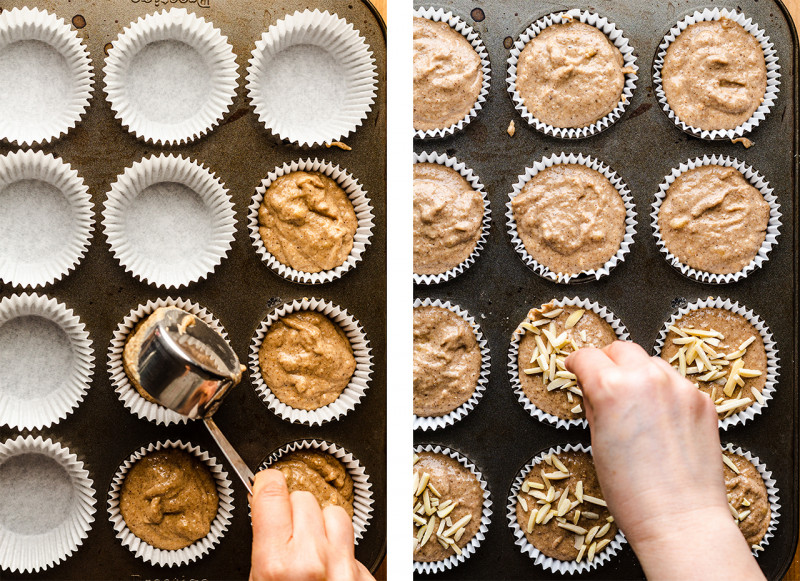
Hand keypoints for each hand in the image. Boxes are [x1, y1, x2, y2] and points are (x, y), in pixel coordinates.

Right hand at [250, 469, 373, 580]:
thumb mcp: (257, 578)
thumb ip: (263, 542)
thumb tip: (262, 504)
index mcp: (277, 563)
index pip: (272, 493)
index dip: (267, 482)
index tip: (266, 482)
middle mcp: (313, 561)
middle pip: (304, 499)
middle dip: (296, 512)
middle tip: (290, 538)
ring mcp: (344, 568)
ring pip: (336, 514)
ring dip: (325, 526)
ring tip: (314, 551)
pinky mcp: (365, 576)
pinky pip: (354, 544)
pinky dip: (343, 552)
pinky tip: (332, 569)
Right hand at [566, 341, 763, 580]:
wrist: (680, 520)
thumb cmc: (632, 493)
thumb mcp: (597, 443)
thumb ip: (594, 405)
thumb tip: (592, 388)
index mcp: (611, 388)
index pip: (586, 356)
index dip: (576, 363)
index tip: (576, 369)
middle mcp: (647, 378)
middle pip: (621, 349)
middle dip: (608, 362)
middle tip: (604, 383)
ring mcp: (680, 387)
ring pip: (651, 363)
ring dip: (639, 375)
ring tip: (636, 406)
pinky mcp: (702, 401)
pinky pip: (677, 384)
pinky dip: (665, 393)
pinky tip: (661, 422)